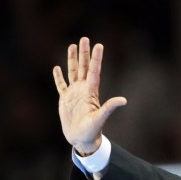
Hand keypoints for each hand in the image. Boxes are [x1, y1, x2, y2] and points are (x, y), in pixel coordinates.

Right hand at [52, 37, 126, 154]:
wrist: (81, 140)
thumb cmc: (92, 131)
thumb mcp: (100, 118)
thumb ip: (110, 107)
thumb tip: (123, 100)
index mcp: (91, 92)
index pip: (94, 71)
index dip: (96, 58)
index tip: (98, 45)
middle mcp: (83, 90)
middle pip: (84, 67)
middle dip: (84, 53)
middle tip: (84, 38)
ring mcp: (74, 94)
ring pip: (73, 72)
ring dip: (73, 60)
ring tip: (72, 46)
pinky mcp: (65, 100)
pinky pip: (61, 85)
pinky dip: (58, 77)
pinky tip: (57, 68)